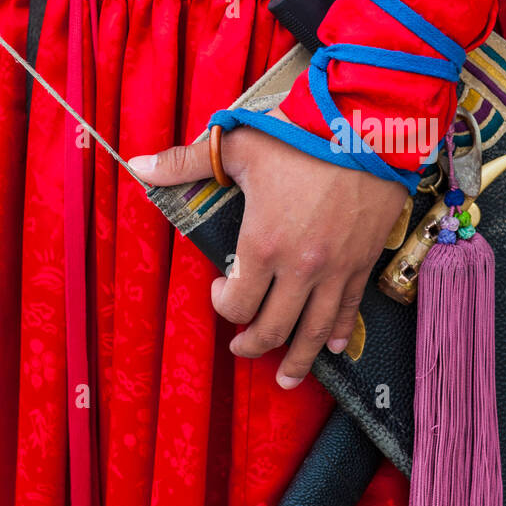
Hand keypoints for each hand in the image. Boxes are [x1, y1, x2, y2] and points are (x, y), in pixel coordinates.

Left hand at [130, 110, 407, 387]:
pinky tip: (332, 347)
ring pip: (313, 332)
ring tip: (287, 379)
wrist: (367, 127)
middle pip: (273, 329)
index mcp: (263, 245)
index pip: (237, 303)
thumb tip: (137, 165)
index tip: (221, 292)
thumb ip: (186, 162)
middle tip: (243, 348)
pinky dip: (338, 333)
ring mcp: (335, 270)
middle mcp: (300, 268)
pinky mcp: (363, 263)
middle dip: (252, 345)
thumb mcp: (238, 145)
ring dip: (297, 360)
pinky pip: (349, 310)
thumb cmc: (301, 136)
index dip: (224, 306)